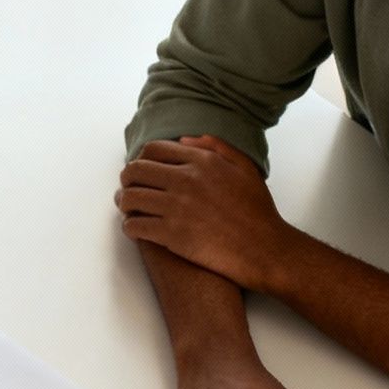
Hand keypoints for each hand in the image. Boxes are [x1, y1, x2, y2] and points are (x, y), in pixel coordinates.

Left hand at [117, 136, 294, 292]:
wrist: (264, 249)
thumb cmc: (257, 211)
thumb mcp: (245, 168)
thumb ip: (217, 147)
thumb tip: (185, 139)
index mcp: (202, 161)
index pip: (153, 150)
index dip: (141, 159)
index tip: (142, 171)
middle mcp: (186, 180)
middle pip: (135, 171)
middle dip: (127, 180)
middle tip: (129, 190)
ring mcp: (176, 207)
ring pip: (129, 198)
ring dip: (124, 204)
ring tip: (130, 210)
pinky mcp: (170, 235)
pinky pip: (133, 226)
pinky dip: (130, 227)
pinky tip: (137, 229)